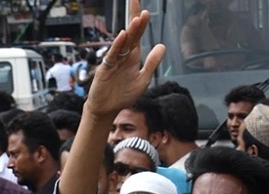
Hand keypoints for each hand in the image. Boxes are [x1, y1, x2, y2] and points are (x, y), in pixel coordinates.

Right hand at [85, 0, 165, 117]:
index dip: (141, 25)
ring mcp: (114, 61)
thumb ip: (152, 63)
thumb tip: (162, 46)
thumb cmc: (123, 95)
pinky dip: (117, 46)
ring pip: (123, 43)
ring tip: (137, 19)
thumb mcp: (143, 79)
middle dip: (135, 21)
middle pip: (130, 35)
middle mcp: (123, 56)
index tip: (146, 12)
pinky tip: (122, 36)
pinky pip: (112, 55)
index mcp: (132, 57)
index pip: (138, 37)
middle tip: (139, 7)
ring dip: (130, 31)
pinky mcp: (106, 69)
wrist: (107, 109)